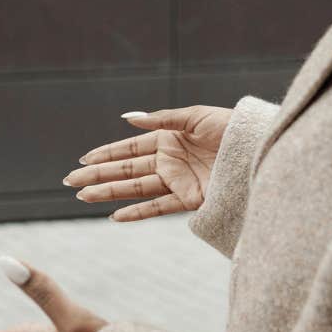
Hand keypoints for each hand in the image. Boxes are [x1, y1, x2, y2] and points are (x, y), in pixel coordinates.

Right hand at [63, 106, 232, 220]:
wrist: (260, 153)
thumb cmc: (232, 129)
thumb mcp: (196, 116)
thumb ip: (162, 119)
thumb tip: (128, 119)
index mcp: (169, 138)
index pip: (130, 147)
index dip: (106, 153)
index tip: (83, 159)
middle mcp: (169, 160)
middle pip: (126, 169)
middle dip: (98, 174)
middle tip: (70, 180)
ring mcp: (177, 181)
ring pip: (135, 188)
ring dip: (109, 193)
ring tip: (83, 196)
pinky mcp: (190, 199)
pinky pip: (158, 207)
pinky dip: (137, 212)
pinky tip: (116, 215)